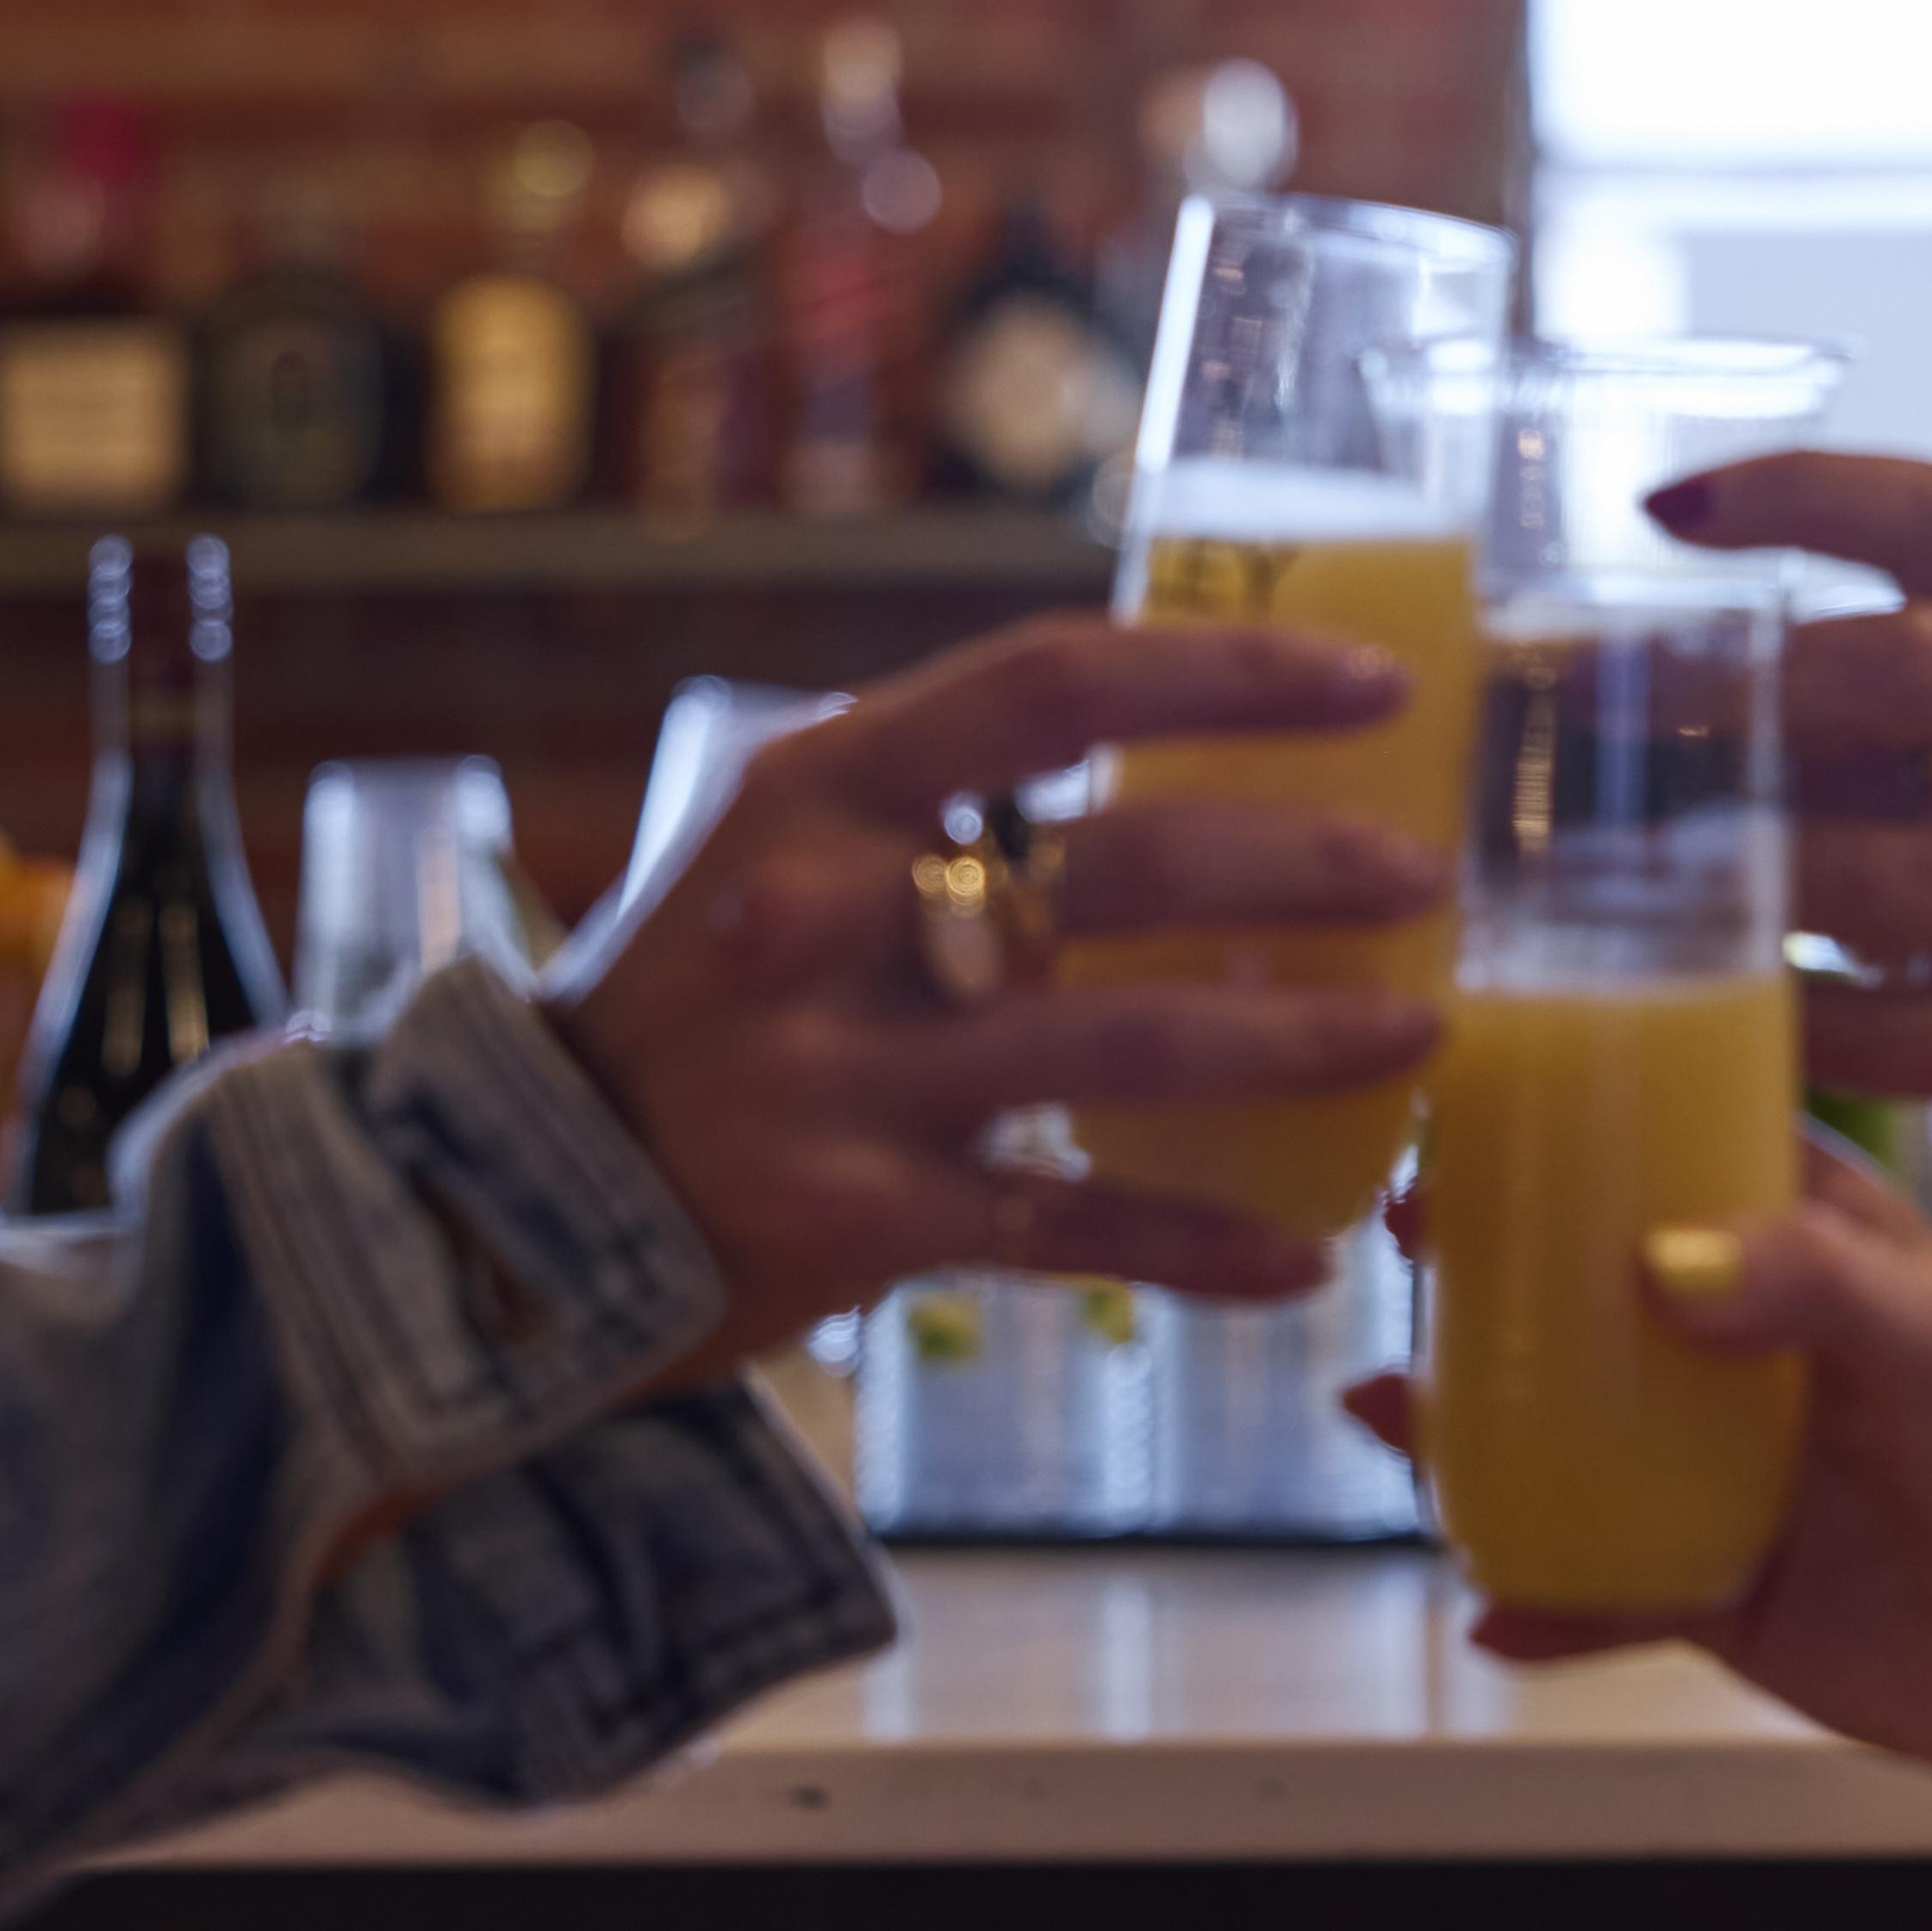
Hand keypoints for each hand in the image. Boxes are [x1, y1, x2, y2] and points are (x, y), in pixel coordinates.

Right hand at [565, 614, 1443, 1370]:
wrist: (511, 1201)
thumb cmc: (693, 1003)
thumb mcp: (778, 850)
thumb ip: (936, 796)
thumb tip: (1170, 745)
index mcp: (817, 786)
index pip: (1053, 683)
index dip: (1228, 673)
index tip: (1372, 685)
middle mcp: (832, 915)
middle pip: (1125, 865)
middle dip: (1305, 865)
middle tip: (1421, 877)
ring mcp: (850, 1072)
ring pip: (1132, 1046)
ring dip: (1298, 1041)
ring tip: (1415, 1033)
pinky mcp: (864, 1217)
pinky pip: (1076, 1228)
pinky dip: (1201, 1246)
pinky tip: (1306, 1257)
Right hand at [1353, 1144, 1931, 1830]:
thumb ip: (1817, 1286)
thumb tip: (1662, 1258)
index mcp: (1841, 1272)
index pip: (1708, 1166)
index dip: (1605, 1131)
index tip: (1502, 1108)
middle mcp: (1779, 1368)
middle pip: (1610, 1300)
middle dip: (1503, 1275)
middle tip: (1412, 1245)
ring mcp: (1747, 1484)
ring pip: (1581, 1442)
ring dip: (1479, 1431)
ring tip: (1386, 1409)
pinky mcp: (1735, 1601)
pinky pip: (1610, 1593)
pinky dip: (1544, 1603)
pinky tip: (1486, 1603)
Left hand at [1650, 453, 1931, 1297]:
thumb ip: (1815, 712)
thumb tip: (1580, 681)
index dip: (1809, 490)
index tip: (1655, 503)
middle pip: (1915, 669)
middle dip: (1735, 676)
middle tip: (1579, 699)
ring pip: (1888, 870)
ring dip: (1723, 867)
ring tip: (1585, 864)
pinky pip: (1886, 1033)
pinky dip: (1765, 1020)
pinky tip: (1665, 1006)